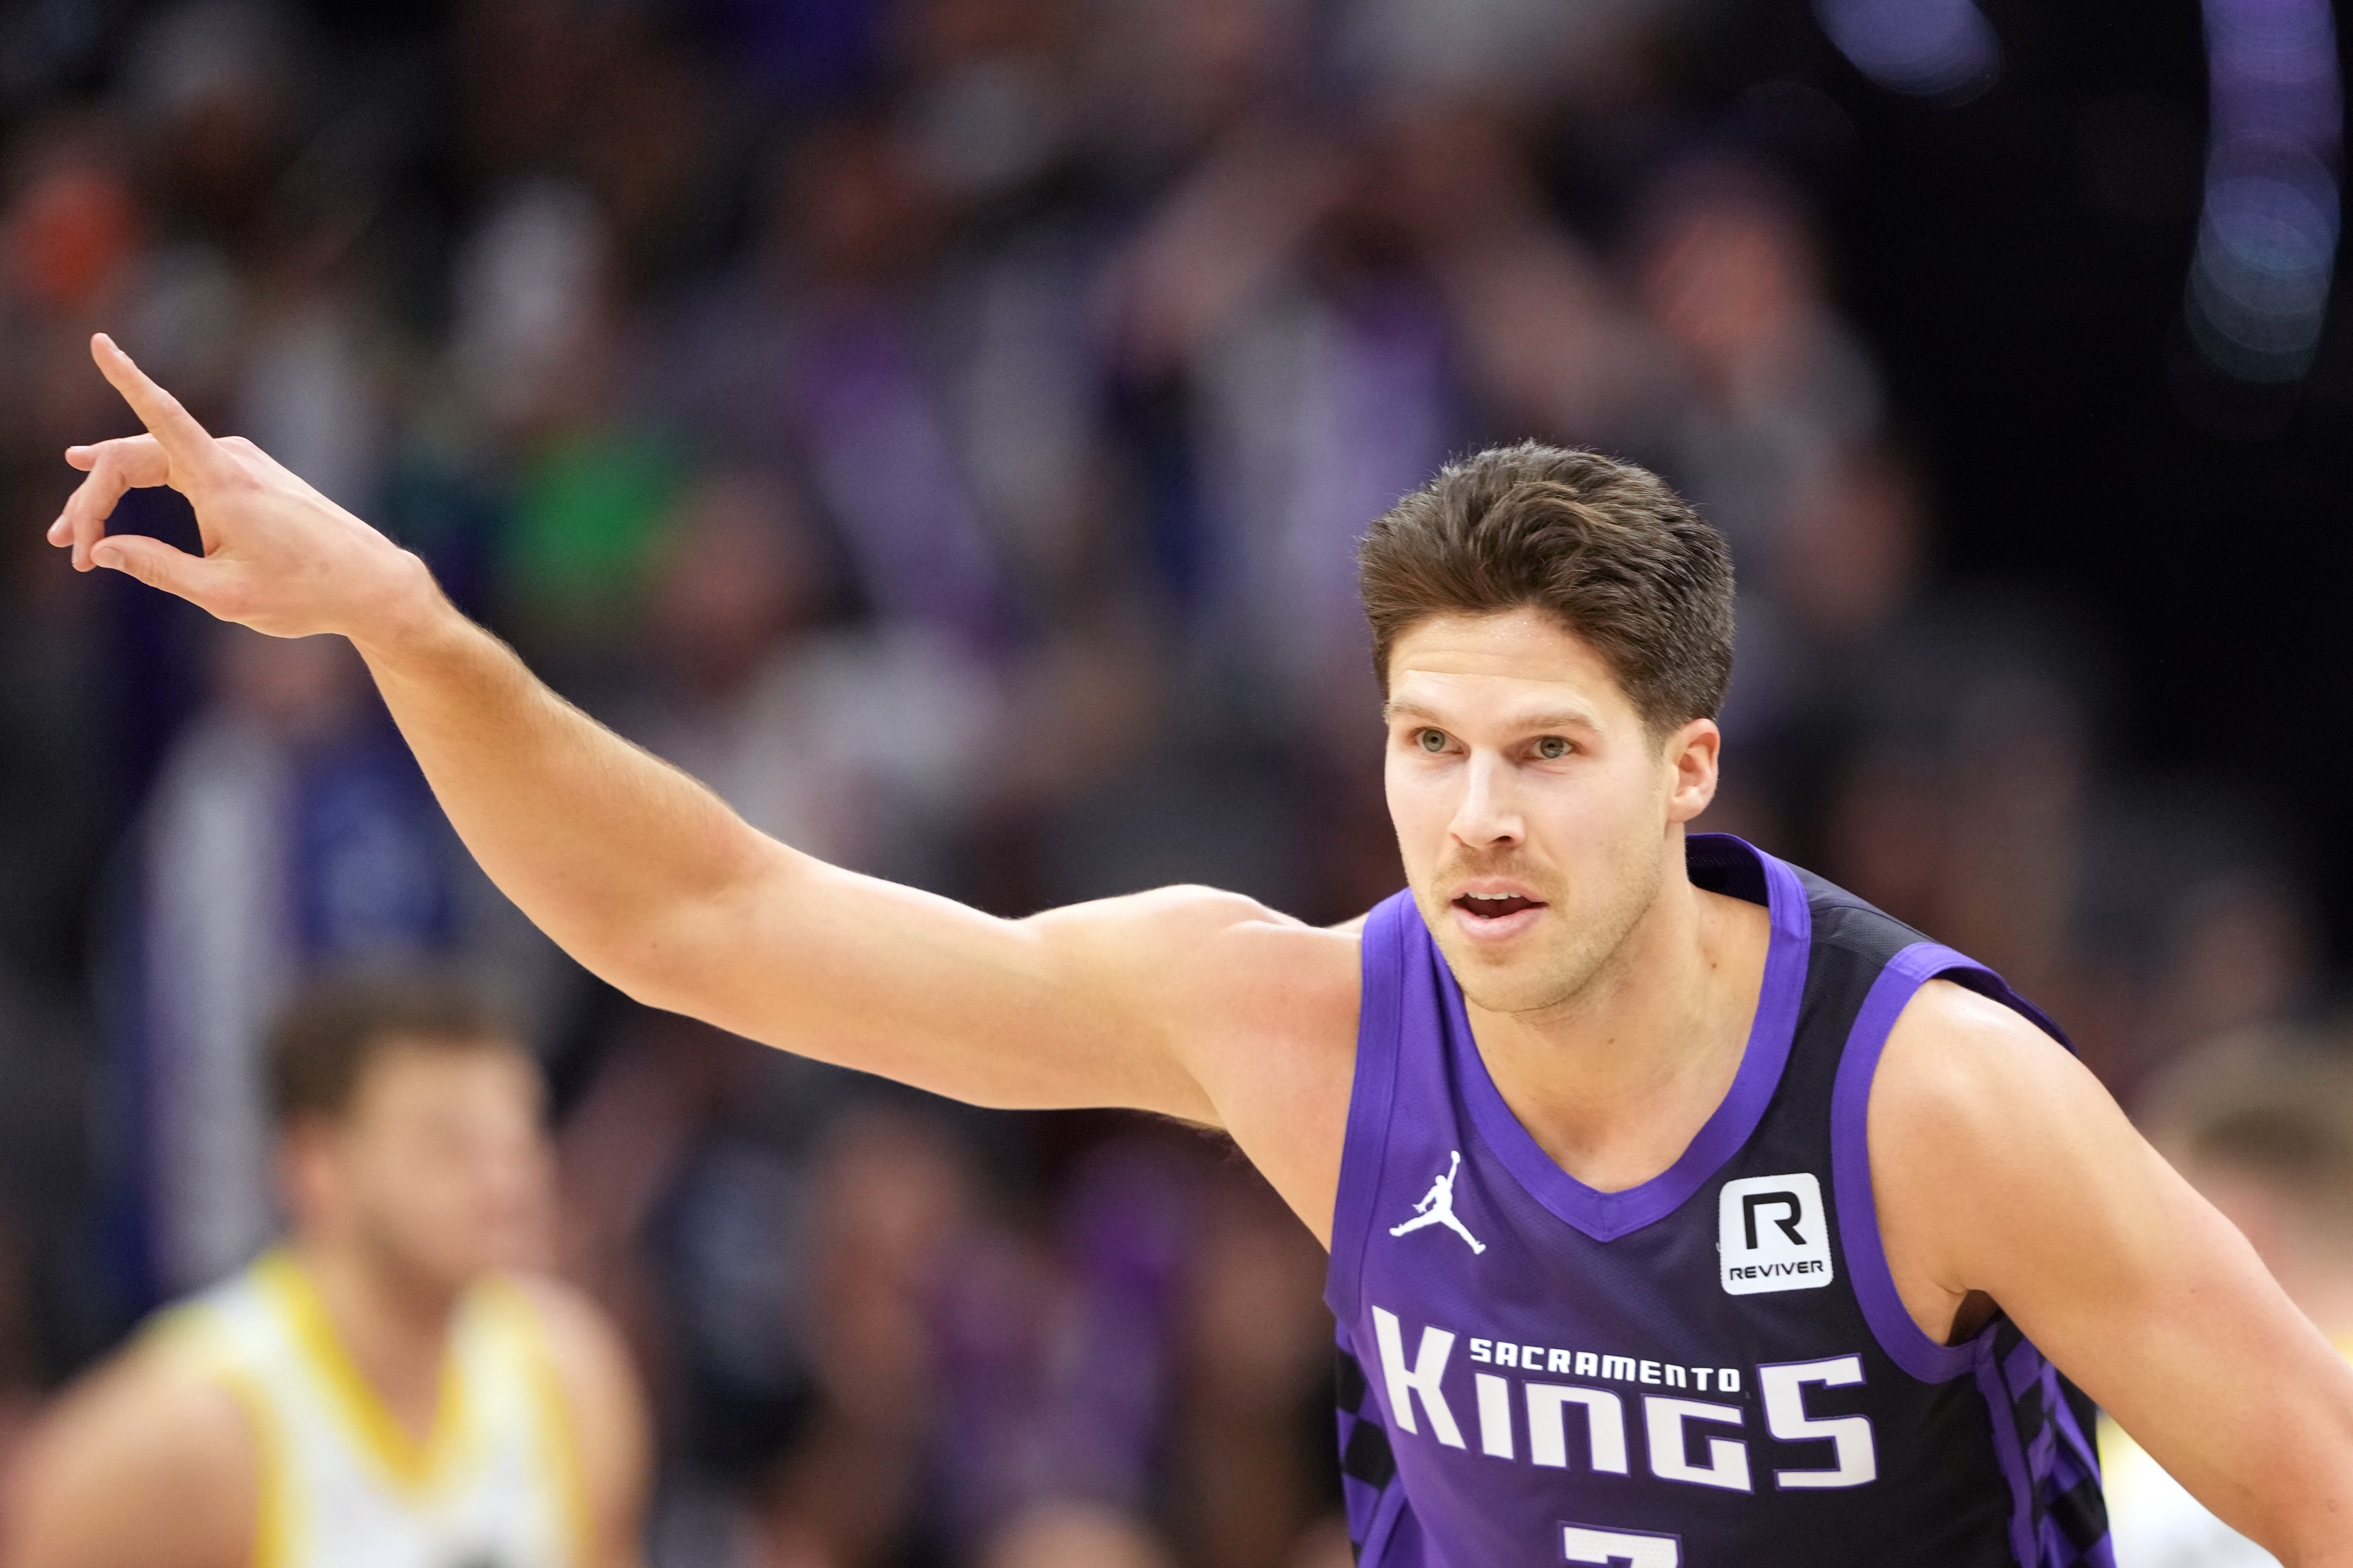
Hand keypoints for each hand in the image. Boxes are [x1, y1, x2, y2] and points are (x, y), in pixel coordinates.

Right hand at [46, 333, 433, 643]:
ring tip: (73, 531)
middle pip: (137, 456)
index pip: (162, 417)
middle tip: (63, 544)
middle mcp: (233, 460)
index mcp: (225, 482)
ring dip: (112, 493)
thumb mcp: (224, 595)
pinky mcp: (249, 474)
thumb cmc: (304, 593)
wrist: (368, 584)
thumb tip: (102, 549)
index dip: (127, 379)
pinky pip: (180, 467)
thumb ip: (157, 568)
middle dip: (92, 497)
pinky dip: (145, 484)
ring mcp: (242, 463)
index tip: (99, 342)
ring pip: (155, 463)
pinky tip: (112, 483)